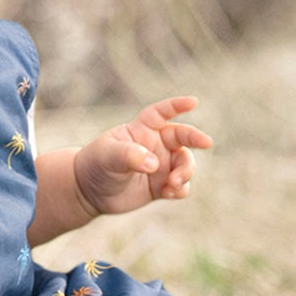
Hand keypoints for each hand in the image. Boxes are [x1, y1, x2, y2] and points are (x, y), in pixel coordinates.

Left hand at [73, 96, 212, 216]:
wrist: (89, 191)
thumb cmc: (96, 164)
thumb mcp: (107, 156)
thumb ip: (130, 155)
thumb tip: (155, 164)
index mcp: (142, 129)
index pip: (162, 112)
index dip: (177, 105)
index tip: (194, 102)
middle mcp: (156, 144)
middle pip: (183, 137)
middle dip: (196, 138)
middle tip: (207, 142)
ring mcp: (161, 165)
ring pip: (186, 164)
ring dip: (185, 172)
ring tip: (172, 183)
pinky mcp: (161, 186)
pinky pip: (181, 186)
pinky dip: (180, 189)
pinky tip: (169, 193)